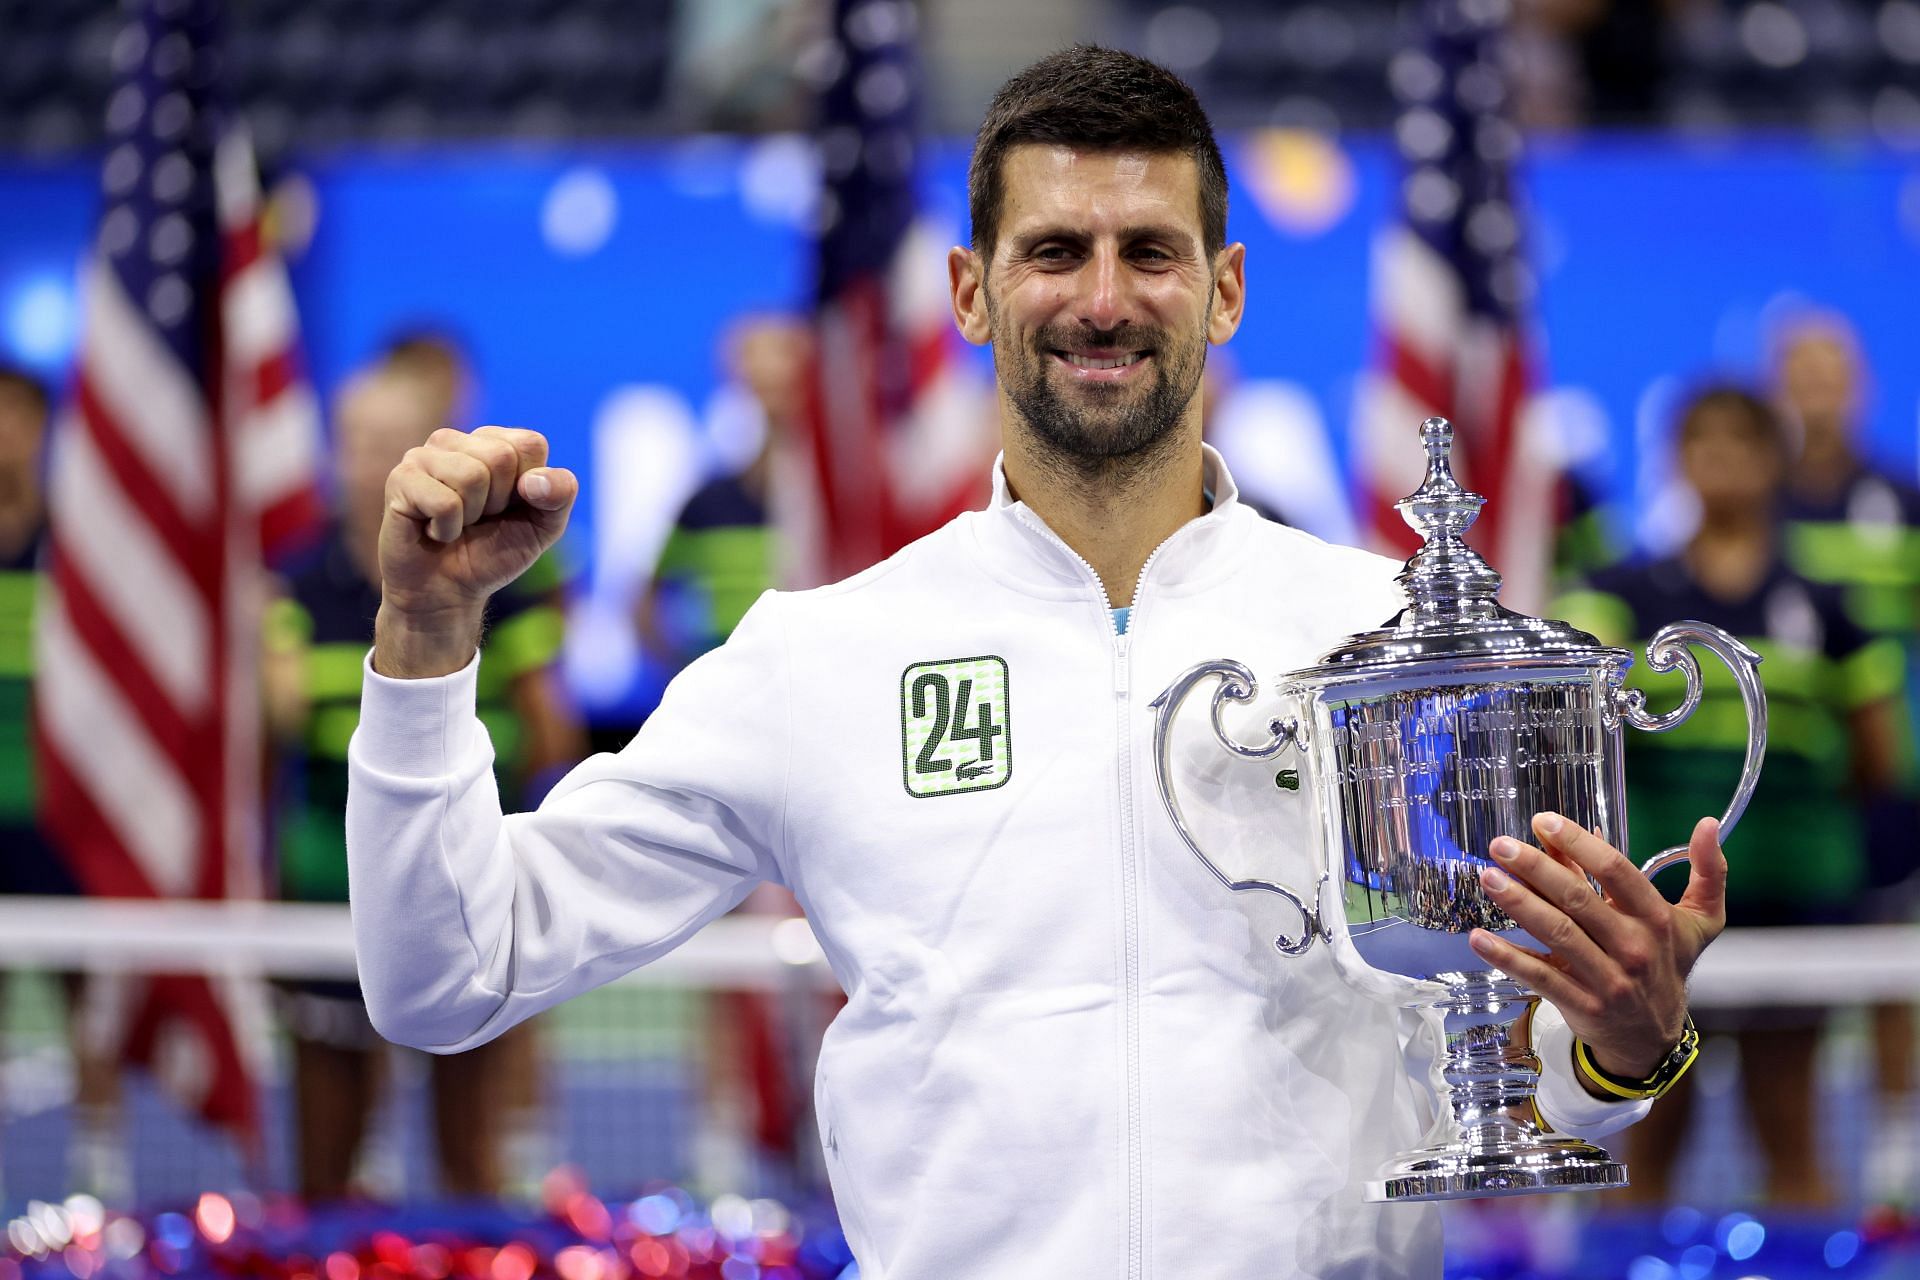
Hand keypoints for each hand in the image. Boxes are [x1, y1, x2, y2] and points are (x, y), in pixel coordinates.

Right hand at [374, 426, 577, 677]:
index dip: (530, 488)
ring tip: (456, 524)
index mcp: (493, 442)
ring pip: (471, 476)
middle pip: (501, 457)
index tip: (510, 508)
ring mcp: (423, 455)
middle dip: (499, 502)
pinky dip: (446, 529)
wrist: (447, 593)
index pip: (531, 444)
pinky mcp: (400, 479)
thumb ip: (560, 493)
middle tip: (479, 520)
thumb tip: (534, 480)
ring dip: (471, 516)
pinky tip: (433, 531)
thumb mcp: (544, 525)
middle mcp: (456, 441)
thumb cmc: (494, 553)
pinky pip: (444, 502)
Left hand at [1468, 812, 1725, 1081]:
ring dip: (1519, 904)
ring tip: (1489, 878)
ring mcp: (1608, 979)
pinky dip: (1508, 957)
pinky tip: (1479, 938)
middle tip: (1501, 845)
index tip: (1544, 821)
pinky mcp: (1582, 1004)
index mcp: (1656, 918)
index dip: (1580, 843)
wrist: (1655, 1038)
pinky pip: (1541, 978)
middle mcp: (1634, 947)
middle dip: (1536, 868)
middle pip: (1579, 900)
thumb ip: (1707, 871)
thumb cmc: (1669, 964)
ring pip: (1557, 935)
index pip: (1616, 871)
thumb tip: (1708, 823)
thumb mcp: (1700, 920)